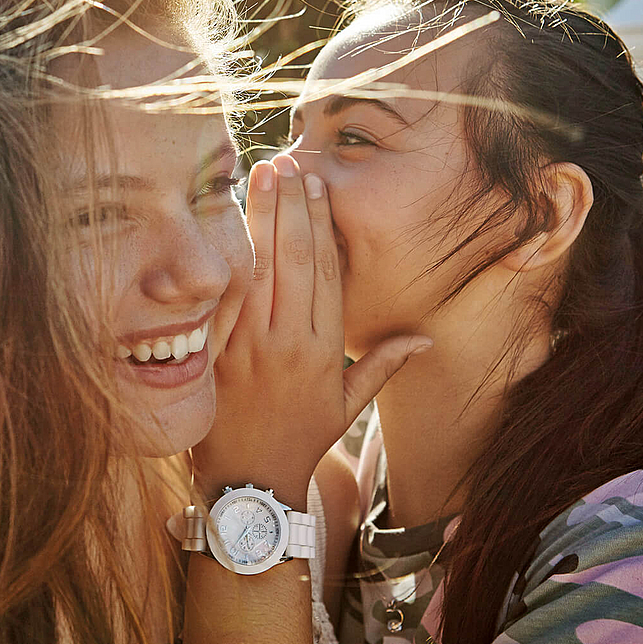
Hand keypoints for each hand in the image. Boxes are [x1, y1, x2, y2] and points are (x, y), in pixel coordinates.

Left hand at [191, 155, 429, 508]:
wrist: (248, 481)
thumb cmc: (301, 438)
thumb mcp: (348, 407)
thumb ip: (384, 365)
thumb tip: (425, 338)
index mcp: (324, 349)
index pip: (327, 272)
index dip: (323, 224)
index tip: (317, 186)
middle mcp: (289, 341)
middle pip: (295, 259)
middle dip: (292, 206)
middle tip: (286, 163)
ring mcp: (248, 345)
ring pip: (260, 268)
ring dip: (260, 217)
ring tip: (260, 174)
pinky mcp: (217, 351)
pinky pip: (226, 295)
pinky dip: (228, 255)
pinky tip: (226, 220)